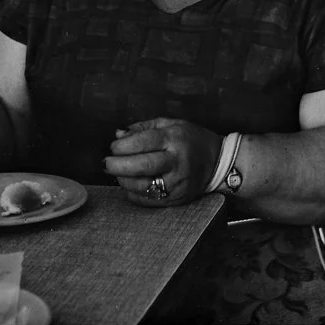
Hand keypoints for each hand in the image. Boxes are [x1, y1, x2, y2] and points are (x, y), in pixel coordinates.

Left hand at [103, 117, 221, 206]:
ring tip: (117, 173)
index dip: (123, 146)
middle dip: (118, 165)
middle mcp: (177, 161)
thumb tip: (118, 135)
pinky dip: (134, 194)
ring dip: (123, 181)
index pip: (144, 142)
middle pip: (142, 166)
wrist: (218, 163)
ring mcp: (178, 182)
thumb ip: (142, 127)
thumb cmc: (190, 139)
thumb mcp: (170, 124)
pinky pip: (150, 200)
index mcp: (174, 139)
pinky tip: (130, 185)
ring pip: (144, 186)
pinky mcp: (178, 198)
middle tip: (106, 163)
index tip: (113, 147)